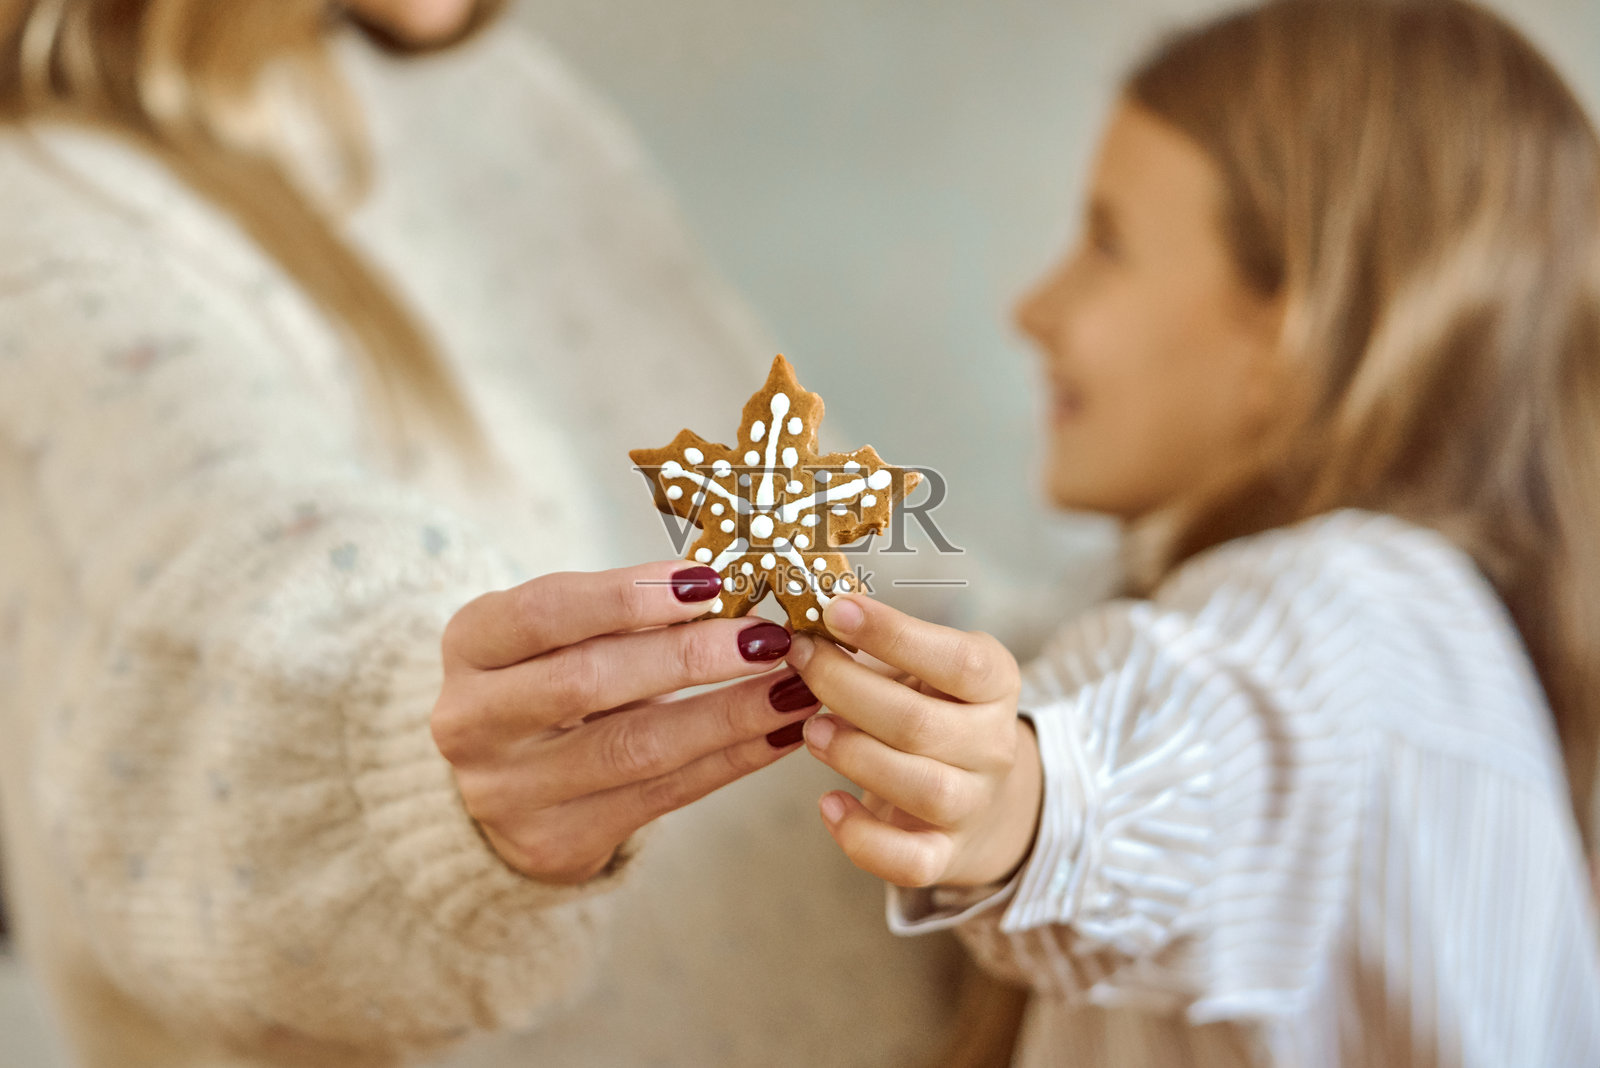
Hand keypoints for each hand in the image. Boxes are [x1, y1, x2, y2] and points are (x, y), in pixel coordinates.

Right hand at [430, 560, 819, 884]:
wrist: (504, 787)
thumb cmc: (546, 682)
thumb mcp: (556, 637)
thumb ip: (623, 615)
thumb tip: (730, 585)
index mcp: (469, 646)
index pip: (543, 612)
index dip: (626, 596)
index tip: (706, 580)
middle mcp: (473, 720)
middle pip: (588, 682)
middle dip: (689, 656)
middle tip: (768, 638)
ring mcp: (509, 790)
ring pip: (634, 748)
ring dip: (727, 715)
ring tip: (794, 688)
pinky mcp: (556, 841)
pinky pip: (661, 796)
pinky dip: (729, 761)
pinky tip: (779, 733)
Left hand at [784, 594, 1042, 888]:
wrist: (981, 795)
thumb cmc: (935, 711)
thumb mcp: (924, 668)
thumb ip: (879, 647)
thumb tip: (813, 618)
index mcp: (994, 683)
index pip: (957, 660)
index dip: (894, 635)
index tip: (835, 610)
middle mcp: (993, 745)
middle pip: (921, 723)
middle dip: (848, 689)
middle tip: (801, 664)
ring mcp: (972, 804)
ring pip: (921, 788)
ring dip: (854, 755)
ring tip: (810, 731)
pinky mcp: (944, 854)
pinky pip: (909, 861)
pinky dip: (862, 838)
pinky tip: (827, 804)